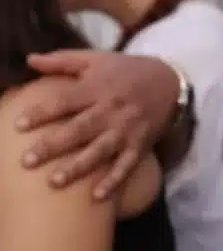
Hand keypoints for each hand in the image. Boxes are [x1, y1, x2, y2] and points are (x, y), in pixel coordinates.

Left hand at [15, 51, 179, 199]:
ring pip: (100, 150)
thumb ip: (63, 60)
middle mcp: (111, 110)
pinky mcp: (140, 144)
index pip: (66, 100)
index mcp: (97, 88)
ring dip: (79, 166)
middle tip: (27, 161)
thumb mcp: (97, 59)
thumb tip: (30, 59)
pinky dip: (113, 181)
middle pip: (80, 129)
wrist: (170, 81)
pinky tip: (96, 197)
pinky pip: (126, 165)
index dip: (42, 112)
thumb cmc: (125, 71)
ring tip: (54, 182)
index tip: (18, 125)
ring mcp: (127, 129)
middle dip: (54, 145)